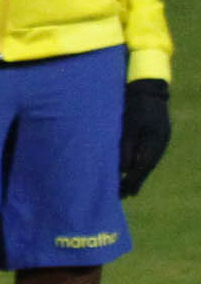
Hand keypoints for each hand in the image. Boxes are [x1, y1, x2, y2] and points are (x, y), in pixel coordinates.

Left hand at [119, 78, 170, 197]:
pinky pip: (148, 154)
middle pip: (146, 167)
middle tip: (124, 196)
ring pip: (148, 161)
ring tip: (127, 188)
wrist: (146, 88)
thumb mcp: (127, 127)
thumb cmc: (133, 105)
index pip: (143, 167)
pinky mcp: (156, 135)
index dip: (132, 181)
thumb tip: (124, 170)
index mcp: (155, 142)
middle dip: (135, 181)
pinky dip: (140, 163)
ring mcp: (160, 139)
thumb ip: (126, 148)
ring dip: (137, 174)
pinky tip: (132, 169)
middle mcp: (160, 143)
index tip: (122, 193)